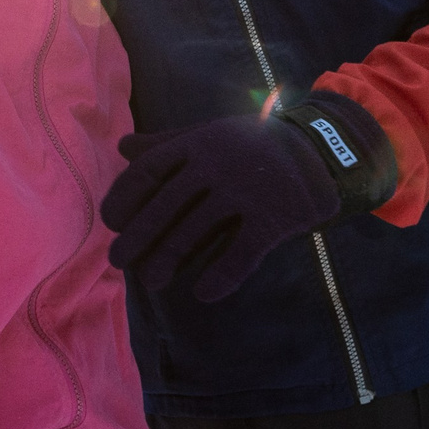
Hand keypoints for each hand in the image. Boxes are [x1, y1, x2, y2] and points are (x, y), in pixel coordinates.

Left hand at [100, 94, 397, 302]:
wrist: (318, 149)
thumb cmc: (252, 144)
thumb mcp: (208, 134)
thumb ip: (165, 145)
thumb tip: (122, 149)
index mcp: (196, 142)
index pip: (148, 171)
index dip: (124, 198)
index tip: (110, 222)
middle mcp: (215, 163)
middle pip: (165, 205)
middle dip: (138, 236)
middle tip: (119, 261)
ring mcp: (244, 189)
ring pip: (195, 231)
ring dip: (168, 259)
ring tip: (152, 281)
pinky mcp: (272, 217)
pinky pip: (240, 253)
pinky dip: (221, 276)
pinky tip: (204, 293)